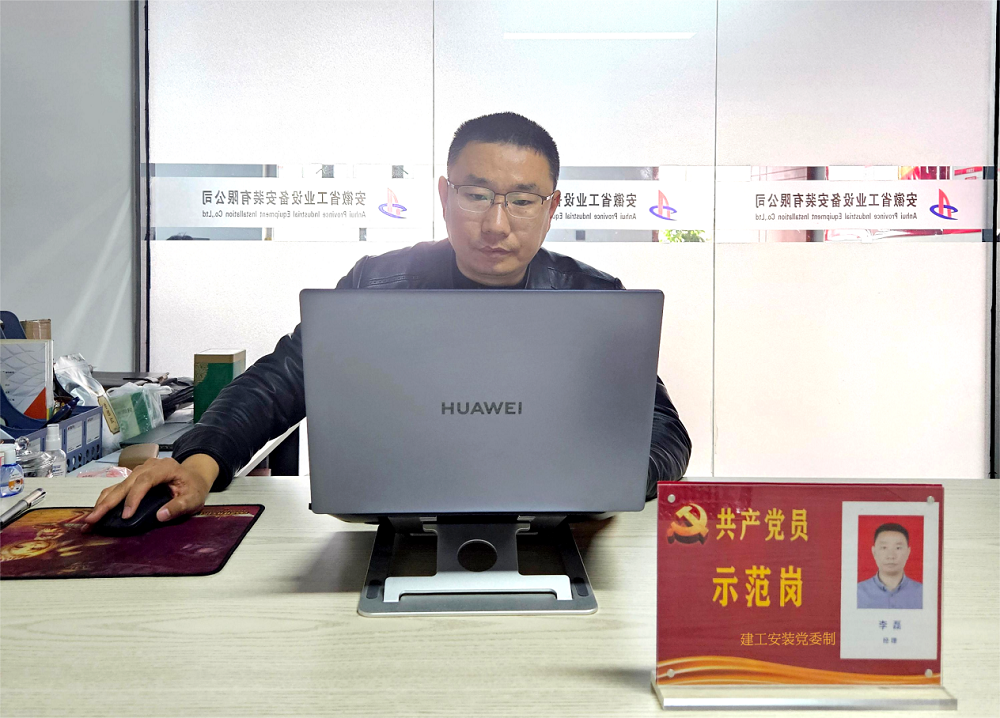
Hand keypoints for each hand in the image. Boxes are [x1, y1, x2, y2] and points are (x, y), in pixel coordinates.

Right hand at [83, 455, 218, 525]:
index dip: (133, 498)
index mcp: (165, 468)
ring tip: (89, 519)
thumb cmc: (194, 488)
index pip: (145, 481)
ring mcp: (140, 471)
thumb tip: (160, 516)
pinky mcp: (134, 478)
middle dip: (108, 502)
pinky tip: (97, 511)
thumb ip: (179, 506)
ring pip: (117, 485)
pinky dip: (106, 499)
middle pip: (126, 483)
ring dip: (103, 502)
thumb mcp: (193, 499)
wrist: (194, 476)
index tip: (126, 516)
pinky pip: (118, 487)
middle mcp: (149, 466)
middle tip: (93, 519)